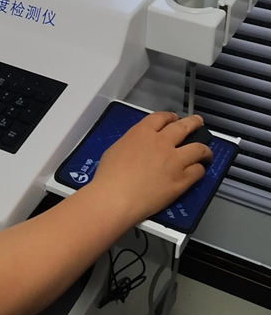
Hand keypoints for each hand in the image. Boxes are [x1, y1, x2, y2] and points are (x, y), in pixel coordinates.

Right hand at [89, 112, 211, 226]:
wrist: (116, 197)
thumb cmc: (109, 177)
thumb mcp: (115, 148)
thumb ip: (131, 142)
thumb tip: (137, 146)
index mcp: (142, 132)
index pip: (162, 117)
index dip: (171, 117)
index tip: (174, 119)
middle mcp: (161, 142)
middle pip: (185, 127)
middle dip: (194, 123)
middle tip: (198, 123)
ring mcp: (174, 160)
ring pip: (198, 148)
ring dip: (205, 149)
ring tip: (206, 151)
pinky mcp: (181, 180)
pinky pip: (198, 170)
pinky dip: (199, 169)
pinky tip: (198, 171)